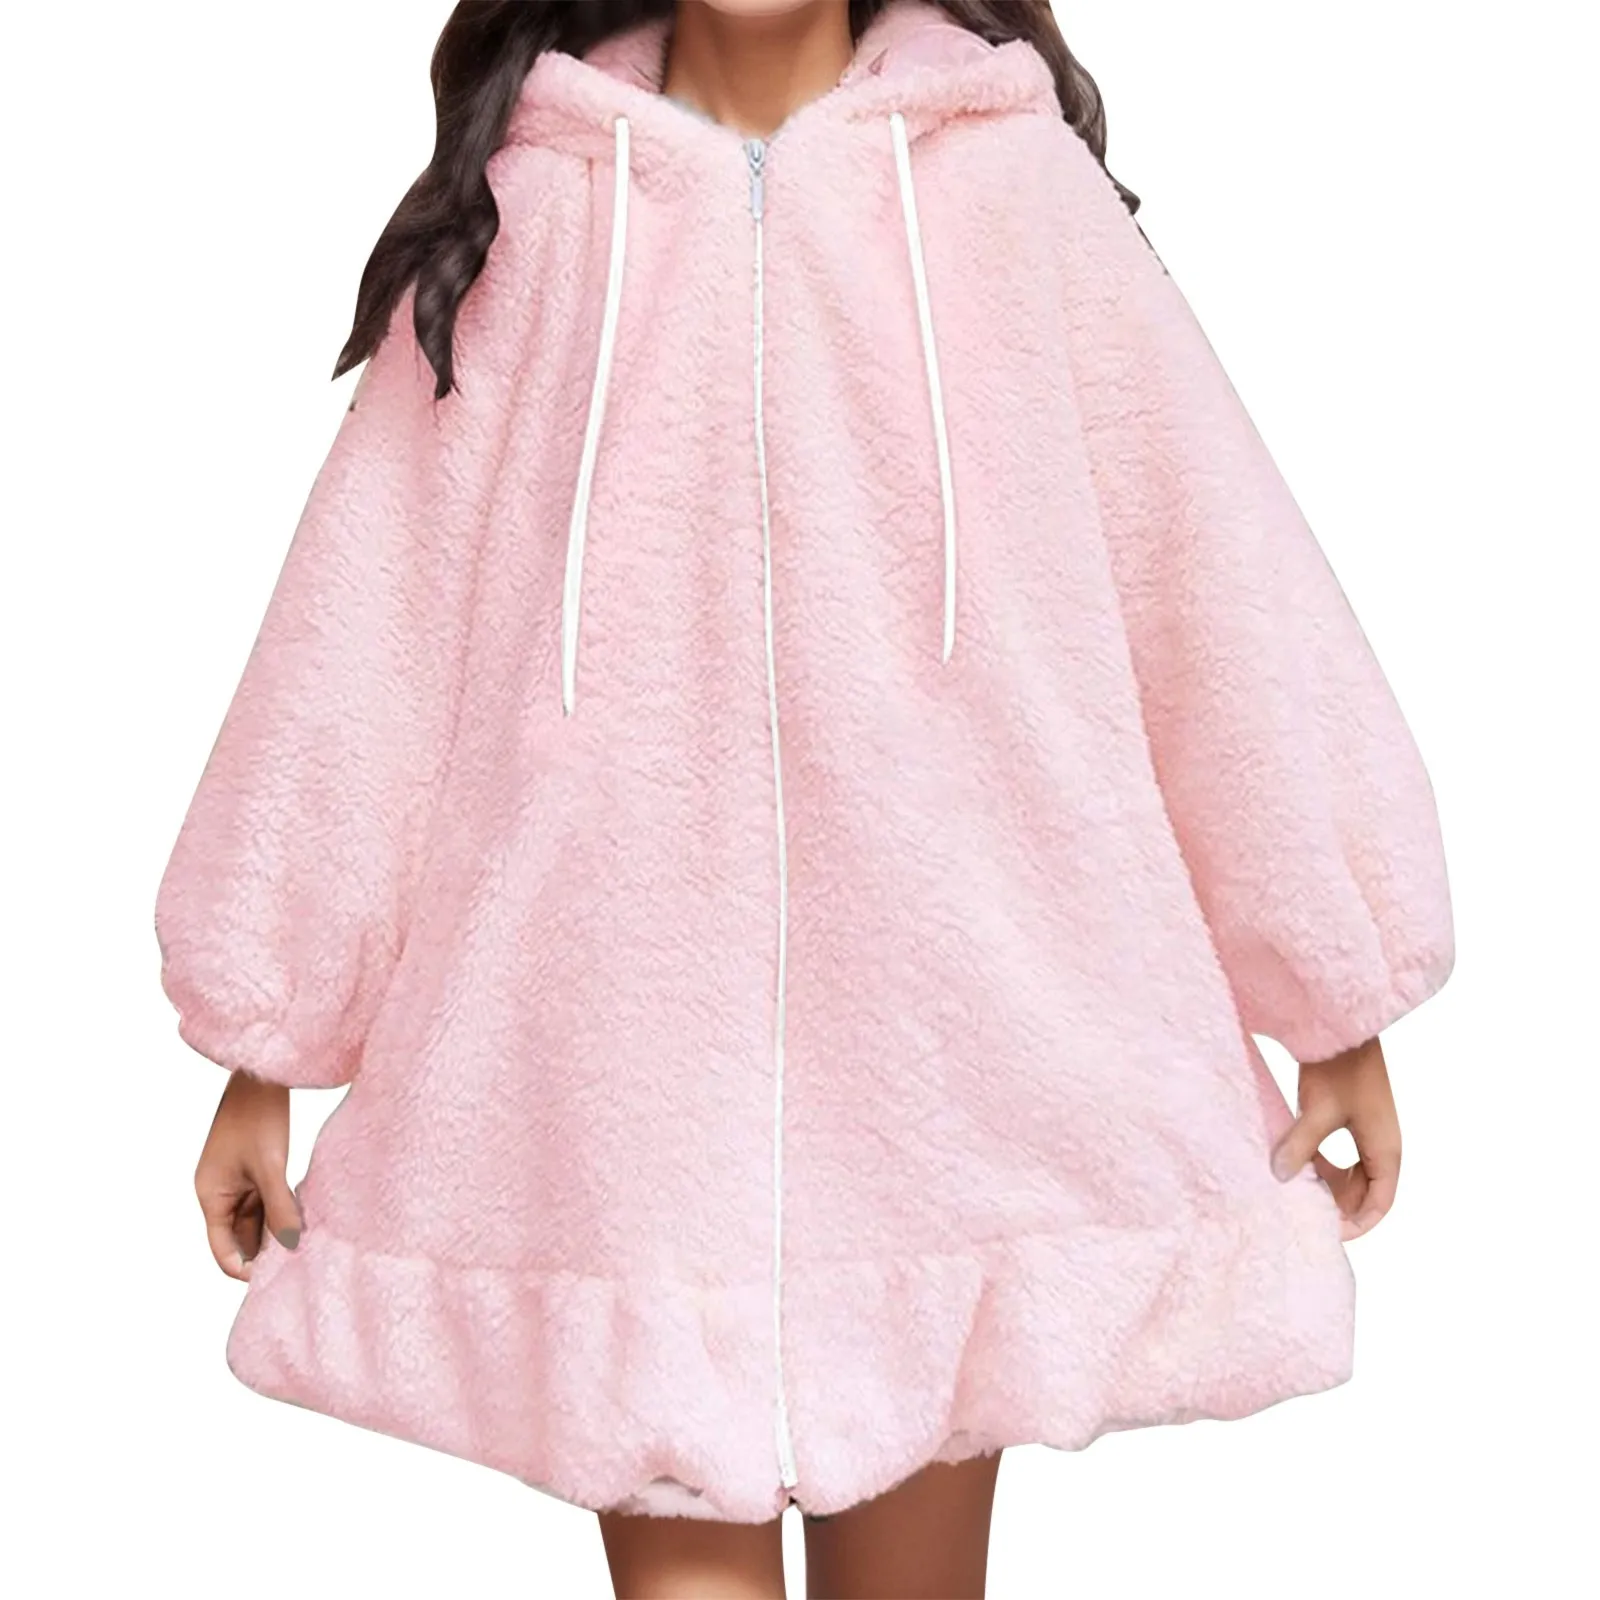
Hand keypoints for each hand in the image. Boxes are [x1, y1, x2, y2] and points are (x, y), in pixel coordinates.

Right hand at [195, 1069, 302, 1279]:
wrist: (263, 1075)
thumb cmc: (258, 1116)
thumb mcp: (270, 1165)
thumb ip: (280, 1207)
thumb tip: (293, 1245)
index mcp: (211, 1196)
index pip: (223, 1250)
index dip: (245, 1269)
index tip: (275, 1280)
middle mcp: (220, 1193)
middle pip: (241, 1238)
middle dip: (267, 1251)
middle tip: (299, 1264)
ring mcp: (238, 1182)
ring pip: (257, 1221)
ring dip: (278, 1231)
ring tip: (308, 1243)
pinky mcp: (255, 1171)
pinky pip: (267, 1203)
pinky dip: (284, 1212)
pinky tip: (307, 1218)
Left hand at [1270, 1034, 1399, 1241]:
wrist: (1342, 1026)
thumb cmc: (1341, 1065)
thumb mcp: (1318, 1108)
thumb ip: (1302, 1145)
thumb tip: (1282, 1177)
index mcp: (1385, 1150)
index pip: (1379, 1205)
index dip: (1356, 1225)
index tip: (1327, 1234)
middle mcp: (1381, 1146)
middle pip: (1364, 1194)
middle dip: (1336, 1206)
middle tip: (1301, 1213)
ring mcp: (1367, 1132)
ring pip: (1350, 1176)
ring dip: (1326, 1184)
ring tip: (1294, 1189)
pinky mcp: (1351, 1119)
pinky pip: (1340, 1155)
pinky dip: (1320, 1163)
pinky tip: (1294, 1160)